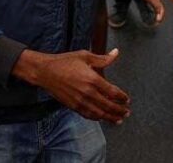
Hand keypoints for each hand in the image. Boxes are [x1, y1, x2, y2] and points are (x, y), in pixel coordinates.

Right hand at [12, 49, 129, 123]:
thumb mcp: (85, 56)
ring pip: (99, 113)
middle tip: (127, 112)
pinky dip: (97, 118)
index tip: (127, 99)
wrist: (45, 71)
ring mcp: (80, 101)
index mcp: (92, 79)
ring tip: (119, 119)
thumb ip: (102, 58)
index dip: (122, 97)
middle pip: (108, 105)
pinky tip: (102, 117)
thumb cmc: (64, 62)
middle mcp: (88, 92)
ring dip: (111, 117)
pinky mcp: (73, 106)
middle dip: (119, 110)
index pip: (112, 92)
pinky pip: (88, 115)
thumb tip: (116, 53)